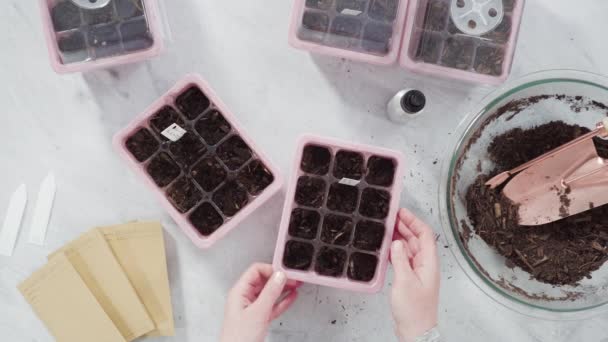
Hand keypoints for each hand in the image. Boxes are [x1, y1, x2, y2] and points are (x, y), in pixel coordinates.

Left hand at [220, 263, 299, 341]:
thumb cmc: (238, 338)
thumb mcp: (258, 312)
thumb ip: (270, 293)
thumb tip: (279, 276)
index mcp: (240, 292)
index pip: (256, 271)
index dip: (271, 269)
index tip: (284, 273)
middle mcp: (245, 298)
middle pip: (264, 280)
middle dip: (279, 278)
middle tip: (293, 278)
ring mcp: (252, 308)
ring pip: (270, 293)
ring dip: (283, 288)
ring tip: (296, 284)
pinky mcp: (259, 318)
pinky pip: (273, 305)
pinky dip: (282, 300)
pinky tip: (291, 297)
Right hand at [390, 209, 439, 341]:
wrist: (416, 330)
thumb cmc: (414, 310)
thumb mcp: (405, 281)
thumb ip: (400, 259)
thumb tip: (396, 241)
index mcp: (429, 263)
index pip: (425, 235)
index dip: (414, 221)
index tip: (402, 212)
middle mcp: (425, 265)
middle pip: (417, 239)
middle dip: (406, 226)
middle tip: (392, 217)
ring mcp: (418, 272)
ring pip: (410, 248)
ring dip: (400, 237)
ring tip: (388, 228)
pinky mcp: (410, 279)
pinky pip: (404, 259)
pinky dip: (396, 251)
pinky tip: (387, 248)